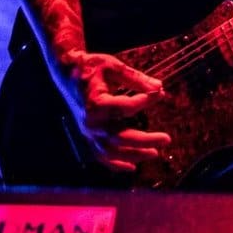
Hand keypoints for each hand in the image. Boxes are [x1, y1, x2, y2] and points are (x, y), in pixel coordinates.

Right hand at [56, 50, 170, 173]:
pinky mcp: (87, 135)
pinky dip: (116, 163)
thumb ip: (136, 78)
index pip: (127, 107)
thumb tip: (160, 87)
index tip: (159, 94)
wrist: (66, 72)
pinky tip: (132, 167)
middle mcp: (91, 122)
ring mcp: (87, 132)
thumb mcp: (113, 65)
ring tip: (154, 153)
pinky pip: (101, 155)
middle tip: (166, 139)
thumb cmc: (90, 65)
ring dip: (134, 154)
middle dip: (145, 140)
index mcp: (96, 103)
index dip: (146, 101)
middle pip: (121, 138)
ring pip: (112, 151)